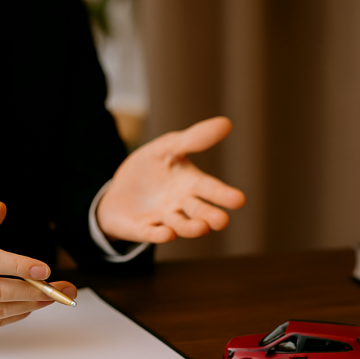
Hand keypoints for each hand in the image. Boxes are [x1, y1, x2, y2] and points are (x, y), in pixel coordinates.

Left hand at [97, 117, 245, 243]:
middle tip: (222, 221)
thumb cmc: (151, 168)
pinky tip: (167, 234)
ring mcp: (163, 219)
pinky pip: (152, 233)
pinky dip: (159, 235)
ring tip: (201, 228)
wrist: (120, 192)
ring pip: (180, 226)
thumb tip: (226, 123)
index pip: (211, 189)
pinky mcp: (142, 229)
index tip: (239, 200)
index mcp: (191, 185)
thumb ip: (193, 139)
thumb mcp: (168, 148)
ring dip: (190, 228)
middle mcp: (181, 205)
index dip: (224, 195)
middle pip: (199, 211)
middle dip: (210, 216)